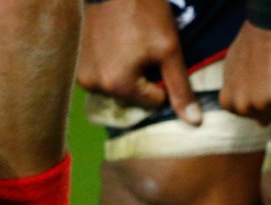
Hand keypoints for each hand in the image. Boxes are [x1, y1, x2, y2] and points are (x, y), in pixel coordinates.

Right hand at [77, 0, 201, 124]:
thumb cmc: (144, 14)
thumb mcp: (169, 51)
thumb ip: (180, 89)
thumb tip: (194, 123)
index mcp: (117, 85)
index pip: (154, 102)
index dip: (162, 80)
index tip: (157, 56)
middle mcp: (94, 85)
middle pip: (134, 97)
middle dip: (143, 79)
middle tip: (142, 49)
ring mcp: (82, 74)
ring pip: (118, 87)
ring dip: (127, 73)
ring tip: (128, 45)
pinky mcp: (76, 62)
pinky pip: (103, 76)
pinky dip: (112, 66)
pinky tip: (115, 45)